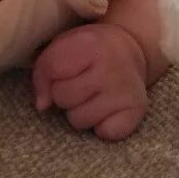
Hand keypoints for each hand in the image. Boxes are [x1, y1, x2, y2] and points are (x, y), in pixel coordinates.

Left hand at [32, 23, 148, 140]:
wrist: (130, 49)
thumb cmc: (89, 50)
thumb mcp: (63, 45)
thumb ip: (45, 70)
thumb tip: (42, 105)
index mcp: (89, 44)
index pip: (52, 69)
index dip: (50, 75)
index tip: (62, 71)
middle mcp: (110, 67)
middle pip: (62, 97)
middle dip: (64, 94)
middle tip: (79, 83)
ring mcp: (125, 90)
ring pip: (79, 120)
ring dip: (80, 112)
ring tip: (92, 96)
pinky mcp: (136, 110)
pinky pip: (106, 133)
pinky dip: (103, 126)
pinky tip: (107, 109)